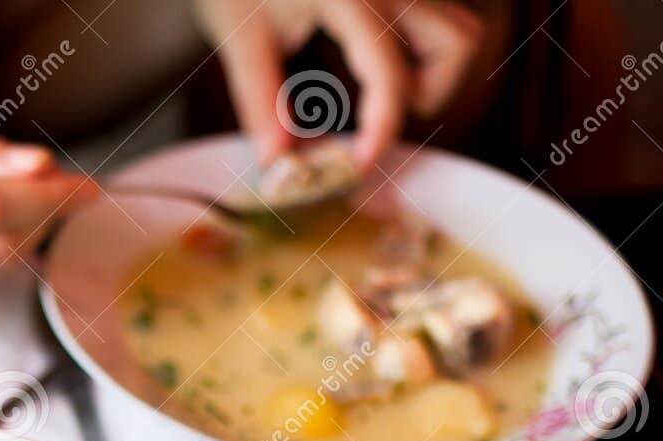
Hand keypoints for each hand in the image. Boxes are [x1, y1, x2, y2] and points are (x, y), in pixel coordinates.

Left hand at [196, 0, 482, 168]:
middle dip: (431, 91)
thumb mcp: (239, 33)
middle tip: (383, 112)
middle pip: (458, 42)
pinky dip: (426, 42)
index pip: (389, 73)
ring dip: (437, 66)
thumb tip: (277, 161)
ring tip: (387, 85)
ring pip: (462, 23)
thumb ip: (260, 99)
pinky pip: (444, 9)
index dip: (382, 128)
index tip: (362, 163)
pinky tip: (384, 55)